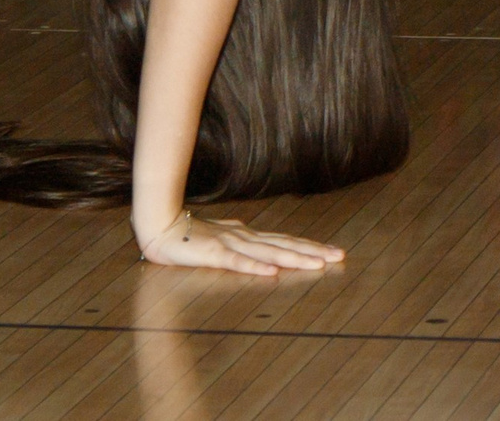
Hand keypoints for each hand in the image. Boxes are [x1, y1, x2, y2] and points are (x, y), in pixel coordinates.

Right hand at [137, 210, 343, 276]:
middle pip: (285, 245)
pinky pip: (237, 262)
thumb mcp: (223, 240)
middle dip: (313, 252)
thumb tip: (259, 248)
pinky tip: (272, 273)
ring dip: (294, 258)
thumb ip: (242, 244)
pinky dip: (256, 267)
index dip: (310, 247)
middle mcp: (245, 238)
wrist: (160, 226)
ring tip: (316, 264)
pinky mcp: (213, 254)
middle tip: (339, 256)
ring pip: (268, 253)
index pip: (286, 242)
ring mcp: (230, 244)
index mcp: (249, 236)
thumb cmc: (190, 234)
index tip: (333, 252)